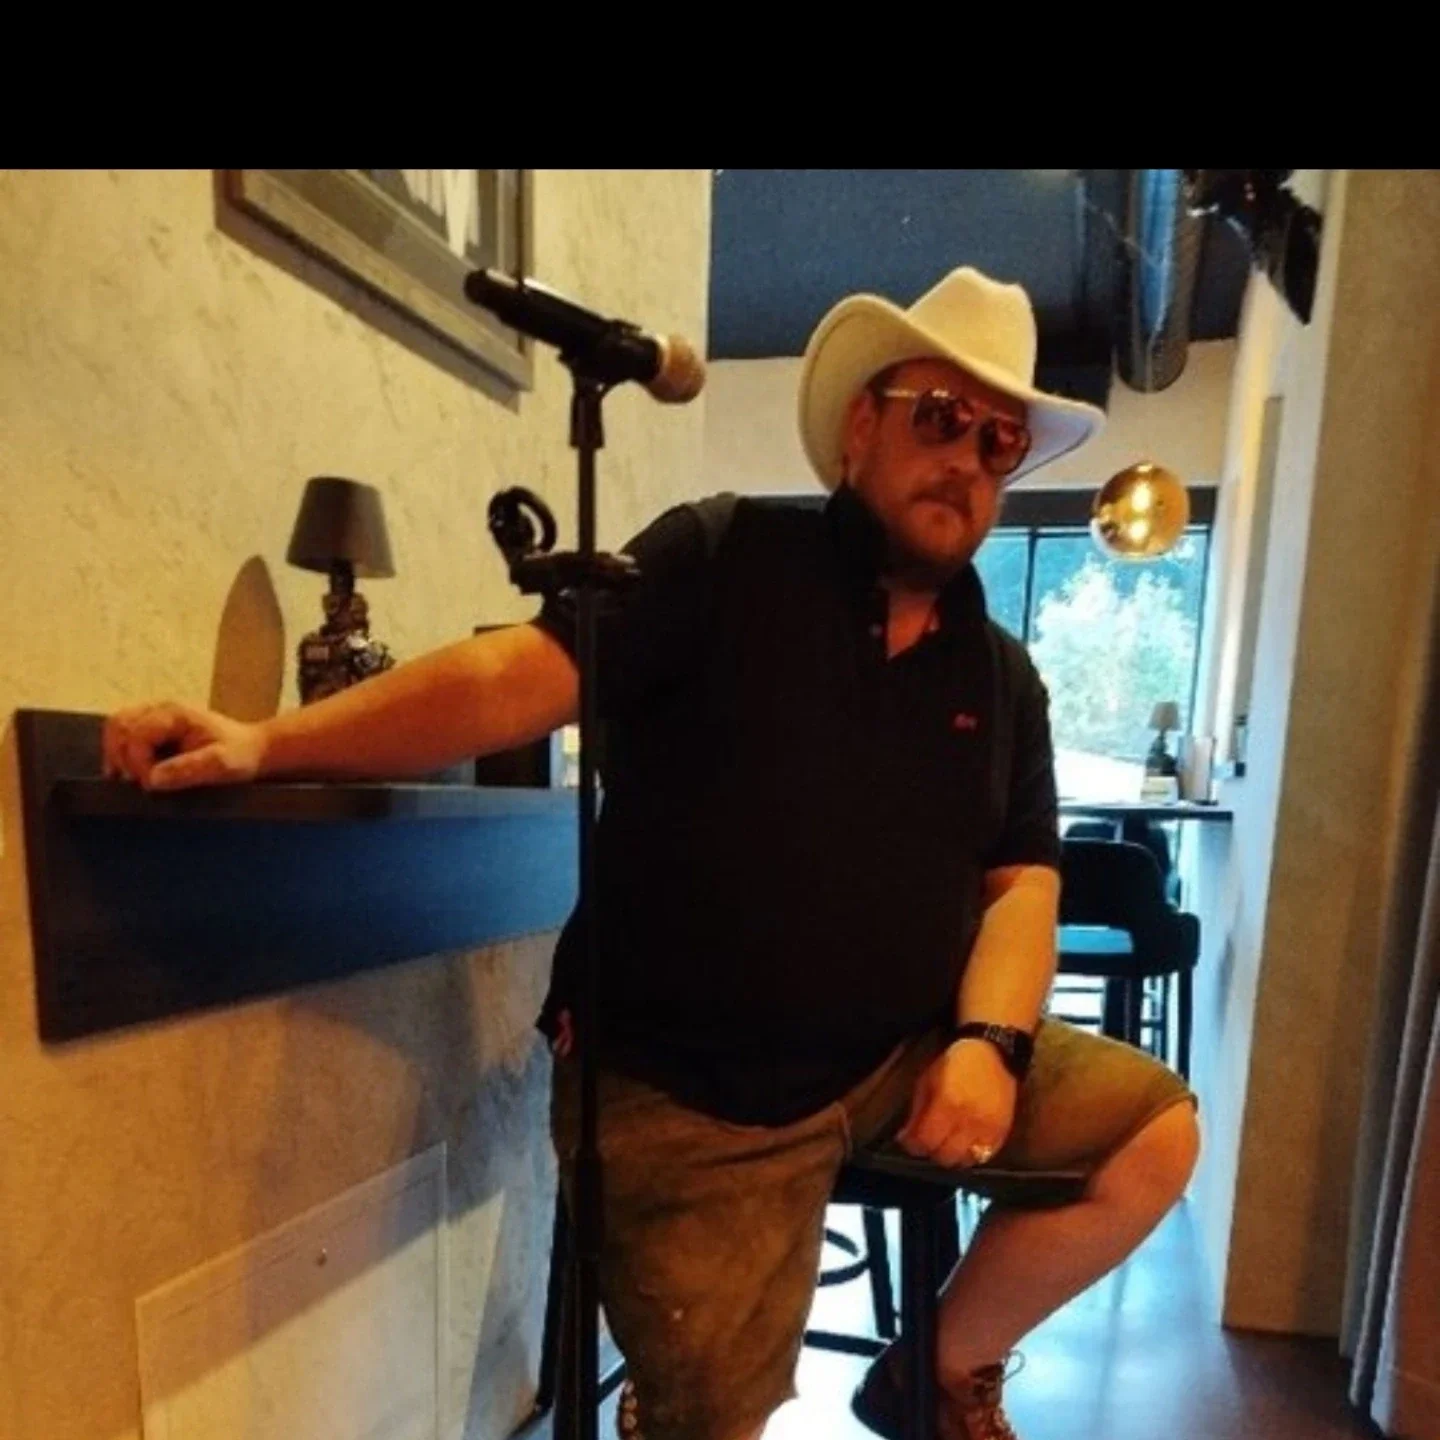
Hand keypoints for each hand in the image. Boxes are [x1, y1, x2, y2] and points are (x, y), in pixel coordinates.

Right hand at [102, 702, 267, 790]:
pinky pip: (122, 733)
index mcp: (176, 713)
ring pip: (116, 727)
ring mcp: (154, 714)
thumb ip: (189, 769)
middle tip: (140, 782)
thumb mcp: (222, 765)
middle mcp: (161, 708)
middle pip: (118, 725)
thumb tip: (152, 779)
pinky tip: (132, 772)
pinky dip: (120, 752)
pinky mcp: (152, 725)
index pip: (137, 735)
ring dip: (116, 753)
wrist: (251, 748)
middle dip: (122, 757)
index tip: (153, 785)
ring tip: (132, 777)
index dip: (138, 763)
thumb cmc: (240, 755)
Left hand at [895, 1039, 1017, 1168]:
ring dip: (952, 1155)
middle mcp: (969, 1122)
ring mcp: (988, 1130)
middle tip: (927, 1141)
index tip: (907, 1140)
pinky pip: (985, 1157)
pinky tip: (964, 1143)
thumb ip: (917, 1111)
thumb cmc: (955, 1062)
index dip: (912, 1145)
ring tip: (946, 1143)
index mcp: (947, 1105)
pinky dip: (971, 1154)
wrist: (992, 1052)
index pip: (925, 1142)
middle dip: (931, 1151)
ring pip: (965, 1161)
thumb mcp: (927, 1080)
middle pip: (945, 1157)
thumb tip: (906, 1136)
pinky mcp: (1002, 1132)